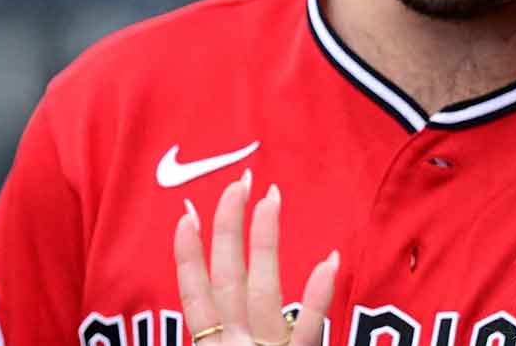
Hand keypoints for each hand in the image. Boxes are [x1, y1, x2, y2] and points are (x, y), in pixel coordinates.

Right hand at [173, 170, 338, 345]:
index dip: (189, 257)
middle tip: (238, 184)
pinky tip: (329, 262)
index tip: (187, 215)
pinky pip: (308, 329)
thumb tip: (215, 305)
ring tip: (271, 199)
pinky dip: (317, 297)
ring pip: (263, 294)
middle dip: (228, 230)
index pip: (197, 297)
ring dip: (264, 244)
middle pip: (227, 283)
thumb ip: (223, 331)